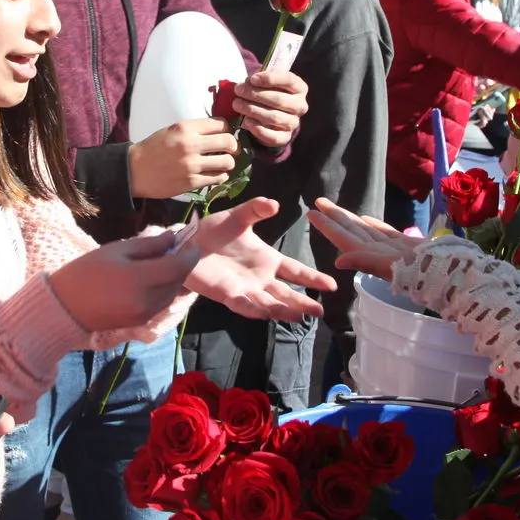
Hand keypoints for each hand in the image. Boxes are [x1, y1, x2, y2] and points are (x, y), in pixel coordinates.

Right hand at [49, 229, 201, 331]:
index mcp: (140, 279)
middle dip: (182, 263)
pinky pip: (163, 303)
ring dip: (174, 277)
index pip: (180, 266)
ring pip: (173, 293)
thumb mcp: (116, 250)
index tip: (191, 240)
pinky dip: (165, 289)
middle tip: (176, 247)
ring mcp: (146, 314)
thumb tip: (173, 238)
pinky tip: (154, 278)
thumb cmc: (85, 272)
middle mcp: (148, 300)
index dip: (190, 253)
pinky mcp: (142, 322)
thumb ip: (148, 245)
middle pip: (179, 280)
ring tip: (163, 261)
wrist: (65, 308)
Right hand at [129, 119, 237, 199]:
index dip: (227, 130)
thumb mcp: (172, 130)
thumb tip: (220, 131)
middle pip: (228, 142)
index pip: (220, 124)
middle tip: (231, 150)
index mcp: (185, 128)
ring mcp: (191, 165)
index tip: (226, 135)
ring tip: (223, 164)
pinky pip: (218, 178)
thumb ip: (195, 130)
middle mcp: (190, 145)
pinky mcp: (191, 182)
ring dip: (228, 163)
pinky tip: (215, 174)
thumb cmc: (154, 148)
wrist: (135, 170)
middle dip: (234, 147)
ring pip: (227, 162)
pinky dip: (221, 176)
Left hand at [185, 198, 332, 319]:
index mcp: (267, 260)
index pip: (295, 271)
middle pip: (286, 294)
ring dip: (282, 310)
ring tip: (298, 316)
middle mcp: (260, 278)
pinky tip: (265, 313)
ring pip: (268, 303)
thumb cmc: (215, 231)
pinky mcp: (227, 294)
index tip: (332, 285)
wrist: (187, 242)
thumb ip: (256, 209)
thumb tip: (274, 203)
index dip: (312, 278)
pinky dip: (253, 309)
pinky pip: (242, 305)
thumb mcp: (238, 217)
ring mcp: (244, 288)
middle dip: (302, 302)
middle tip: (319, 311)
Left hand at [230, 70, 308, 147]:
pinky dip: (258, 130)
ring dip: (252, 110)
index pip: (289, 80)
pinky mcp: (285, 137)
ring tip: (237, 104)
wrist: (270, 116)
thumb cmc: (267, 92)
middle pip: (279, 99)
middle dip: (255, 94)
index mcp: (299, 88)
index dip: (270, 78)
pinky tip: (246, 121)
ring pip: (274, 117)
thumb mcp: (267, 82)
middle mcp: (300, 105)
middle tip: (238, 90)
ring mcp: (293, 122)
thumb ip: (259, 80)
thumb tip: (247, 82)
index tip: (252, 79)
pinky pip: (274, 137)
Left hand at [305, 197, 419, 280]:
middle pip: (351, 230)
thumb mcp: (390, 266)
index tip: (311, 212)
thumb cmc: (420, 271)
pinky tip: (366, 219)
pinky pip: (384, 233)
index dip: (327, 225)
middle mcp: (377, 251)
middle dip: (334, 217)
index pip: (343, 236)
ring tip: (336, 209)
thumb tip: (338, 261)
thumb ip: (364, 261)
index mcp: (370, 255)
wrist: (450, 275)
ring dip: (350, 219)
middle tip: (318, 201)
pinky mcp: (405, 246)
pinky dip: (374, 225)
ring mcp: (391, 249)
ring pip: (365, 230)